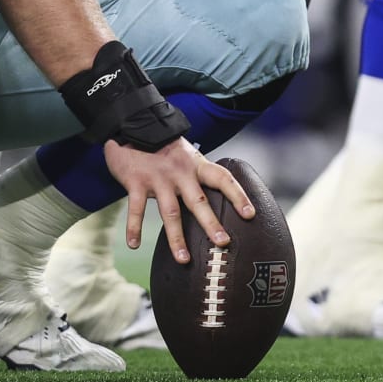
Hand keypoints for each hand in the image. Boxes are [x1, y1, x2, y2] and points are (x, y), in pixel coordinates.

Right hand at [105, 138, 254, 264]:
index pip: (223, 179)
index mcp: (195, 165)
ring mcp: (158, 178)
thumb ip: (197, 175)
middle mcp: (180, 172)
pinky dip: (134, 228)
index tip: (250, 214)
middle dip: (211, 223)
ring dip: (177, 238)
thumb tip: (214, 198)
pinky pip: (135, 209)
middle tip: (223, 242)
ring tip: (184, 259)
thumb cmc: (162, 146)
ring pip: (170, 212)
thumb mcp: (185, 155)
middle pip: (199, 201)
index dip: (238, 195)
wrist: (132, 123)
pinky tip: (134, 245)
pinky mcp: (136, 182)